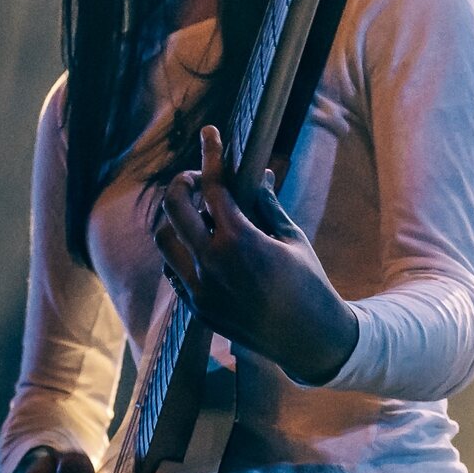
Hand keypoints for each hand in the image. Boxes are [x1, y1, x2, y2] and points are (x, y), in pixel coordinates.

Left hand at [153, 125, 358, 384]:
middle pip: (174, 206)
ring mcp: (199, 289)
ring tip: (198, 215)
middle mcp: (212, 264)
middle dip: (183, 182)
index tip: (210, 134)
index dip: (210, 154)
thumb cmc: (309, 283)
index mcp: (240, 240)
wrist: (309, 339)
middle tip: (198, 179)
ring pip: (164, 239)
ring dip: (175, 219)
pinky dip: (180, 251)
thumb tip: (259, 175)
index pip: (212, 186)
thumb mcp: (292, 238)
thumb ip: (267, 204)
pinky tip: (200, 247)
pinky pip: (173, 270)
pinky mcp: (196, 309)